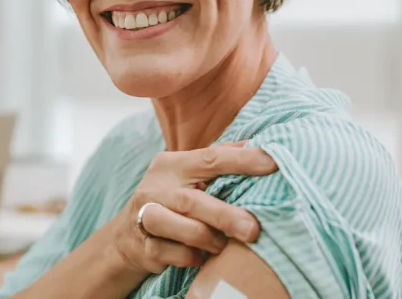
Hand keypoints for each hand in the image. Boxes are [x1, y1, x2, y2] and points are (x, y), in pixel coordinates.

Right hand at [112, 142, 277, 275]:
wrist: (128, 236)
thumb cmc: (170, 199)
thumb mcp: (189, 175)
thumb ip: (219, 160)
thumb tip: (259, 143)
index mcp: (172, 164)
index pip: (211, 157)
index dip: (242, 160)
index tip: (273, 164)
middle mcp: (156, 187)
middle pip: (193, 200)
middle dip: (225, 215)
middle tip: (253, 230)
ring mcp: (145, 217)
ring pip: (179, 228)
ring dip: (207, 239)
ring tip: (222, 245)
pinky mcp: (144, 246)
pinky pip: (174, 254)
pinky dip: (192, 257)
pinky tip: (200, 257)